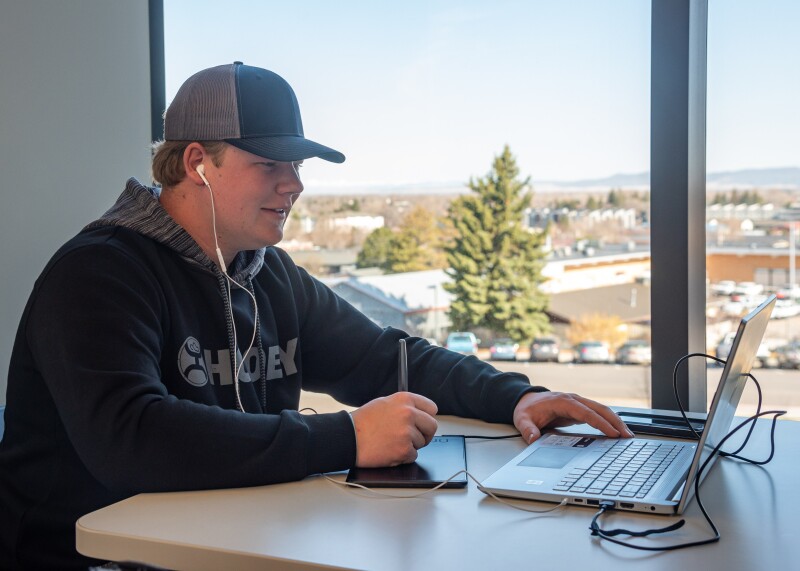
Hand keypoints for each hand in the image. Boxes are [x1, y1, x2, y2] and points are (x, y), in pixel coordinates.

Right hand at [350, 393, 437, 467]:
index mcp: (405, 399)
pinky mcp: (404, 449)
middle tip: (413, 437)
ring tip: (392, 442)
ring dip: (410, 445)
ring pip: (422, 442)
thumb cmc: (363, 422)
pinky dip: (403, 456)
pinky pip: (413, 455)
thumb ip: (404, 407)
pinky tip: (390, 450)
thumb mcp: (385, 403)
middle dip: (424, 434)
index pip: (431, 408)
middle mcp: (408, 413)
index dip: (427, 417)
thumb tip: (420, 414)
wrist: (348, 438)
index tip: (423, 423)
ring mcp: (407, 432)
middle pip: (432, 426)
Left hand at [513, 391, 634, 443]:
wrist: (525, 400)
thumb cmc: (526, 409)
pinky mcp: (580, 409)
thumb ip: (527, 429)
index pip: (586, 412)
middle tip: (627, 436)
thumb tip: (533, 438)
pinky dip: (610, 421)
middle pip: (599, 408)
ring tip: (628, 435)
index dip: (600, 422)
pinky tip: (617, 431)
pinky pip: (598, 413)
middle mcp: (573, 399)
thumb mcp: (522, 419)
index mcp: (562, 402)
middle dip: (615, 421)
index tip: (612, 433)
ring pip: (602, 410)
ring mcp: (578, 403)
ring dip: (616, 421)